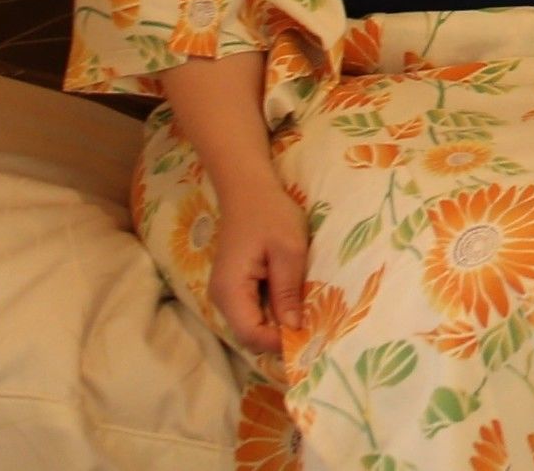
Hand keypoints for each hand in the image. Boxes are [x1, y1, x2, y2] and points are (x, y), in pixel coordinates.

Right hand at [204, 169, 310, 360]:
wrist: (248, 190)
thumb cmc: (271, 215)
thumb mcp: (289, 251)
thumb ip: (288, 291)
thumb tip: (294, 329)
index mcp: (231, 291)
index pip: (250, 335)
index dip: (278, 342)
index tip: (308, 337)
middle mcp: (221, 298)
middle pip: (249, 334)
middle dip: (278, 337)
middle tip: (312, 330)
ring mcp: (225, 293)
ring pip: (251, 324)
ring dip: (276, 325)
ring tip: (306, 316)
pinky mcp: (233, 286)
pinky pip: (252, 310)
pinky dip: (272, 312)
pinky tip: (293, 302)